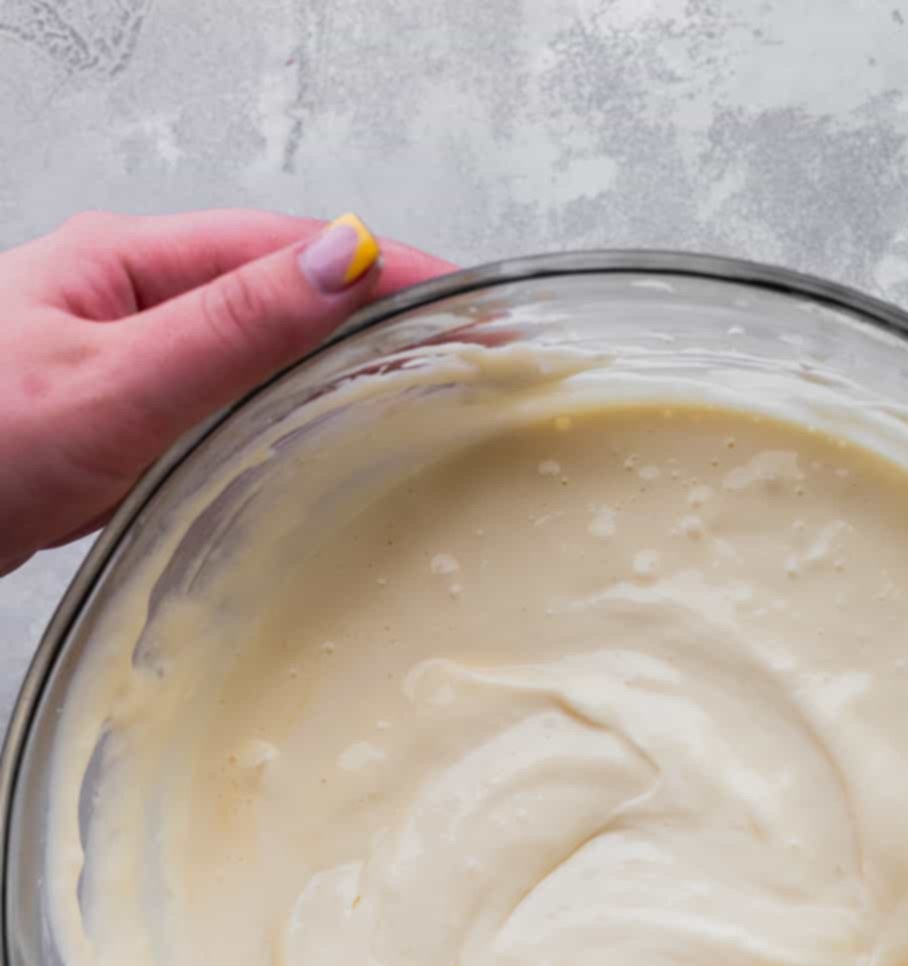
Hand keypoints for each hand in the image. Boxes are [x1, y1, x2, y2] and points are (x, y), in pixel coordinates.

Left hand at [0, 209, 450, 575]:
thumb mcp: (110, 380)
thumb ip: (227, 327)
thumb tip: (339, 259)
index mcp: (124, 266)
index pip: (283, 247)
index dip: (382, 268)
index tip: (464, 298)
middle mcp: (127, 305)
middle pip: (278, 293)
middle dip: (375, 314)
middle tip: (466, 349)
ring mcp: (125, 367)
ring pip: (254, 354)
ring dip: (335, 365)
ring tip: (418, 390)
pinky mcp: (120, 429)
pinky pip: (222, 409)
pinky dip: (283, 417)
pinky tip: (316, 444)